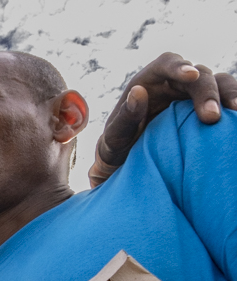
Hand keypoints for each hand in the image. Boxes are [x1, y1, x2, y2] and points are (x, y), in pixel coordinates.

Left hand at [90, 52, 236, 186]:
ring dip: (229, 94)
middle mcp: (175, 81)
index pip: (167, 63)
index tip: (191, 75)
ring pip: (219, 83)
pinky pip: (225, 100)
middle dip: (207, 92)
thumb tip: (138, 92)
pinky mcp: (206, 106)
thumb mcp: (114, 136)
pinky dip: (232, 104)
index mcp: (149, 80)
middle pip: (199, 75)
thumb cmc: (118, 145)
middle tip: (211, 117)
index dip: (180, 67)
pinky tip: (236, 119)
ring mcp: (193, 93)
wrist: (129, 159)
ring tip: (236, 112)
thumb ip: (124, 117)